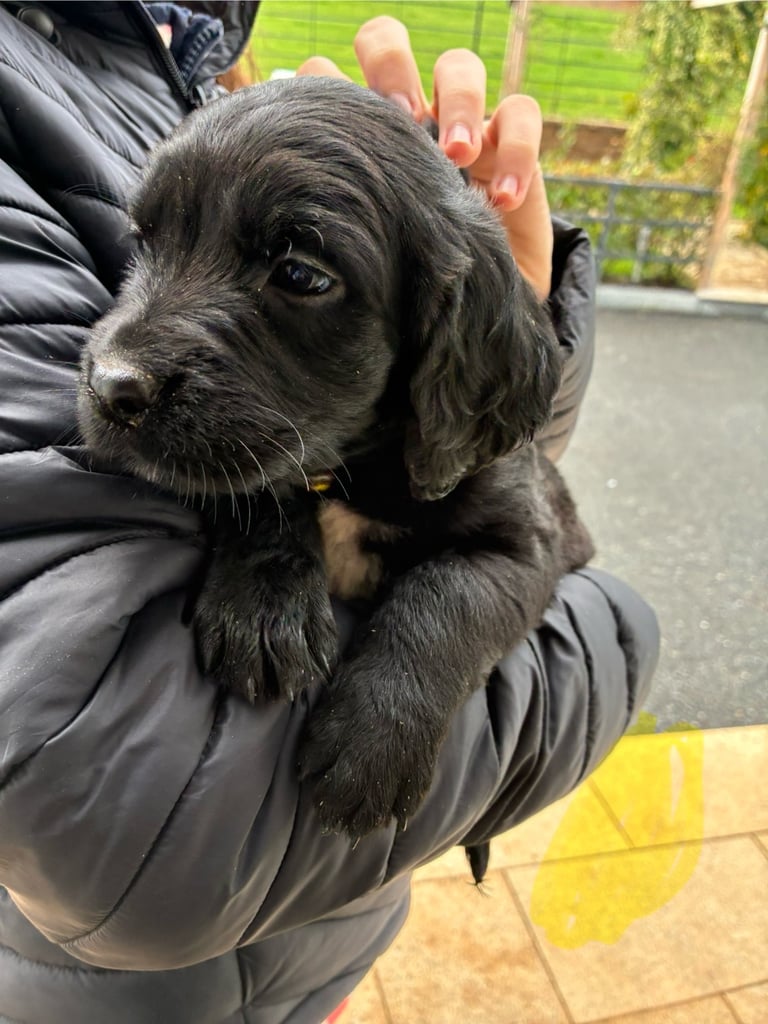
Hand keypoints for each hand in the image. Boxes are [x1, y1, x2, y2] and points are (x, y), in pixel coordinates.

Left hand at [297, 16, 551, 299]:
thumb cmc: (415, 287)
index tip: (332, 130)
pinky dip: (515, 151)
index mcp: (361, 138)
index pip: (329, 74)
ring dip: (459, 102)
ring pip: (459, 66)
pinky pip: (520, 114)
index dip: (325, 80)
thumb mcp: (373, 260)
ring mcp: (460, 126)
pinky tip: (502, 200)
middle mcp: (407, 119)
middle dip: (391, 68)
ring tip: (456, 156)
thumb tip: (290, 247)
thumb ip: (340, 234)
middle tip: (401, 116)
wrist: (480, 313)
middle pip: (388, 46)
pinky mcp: (509, 144)